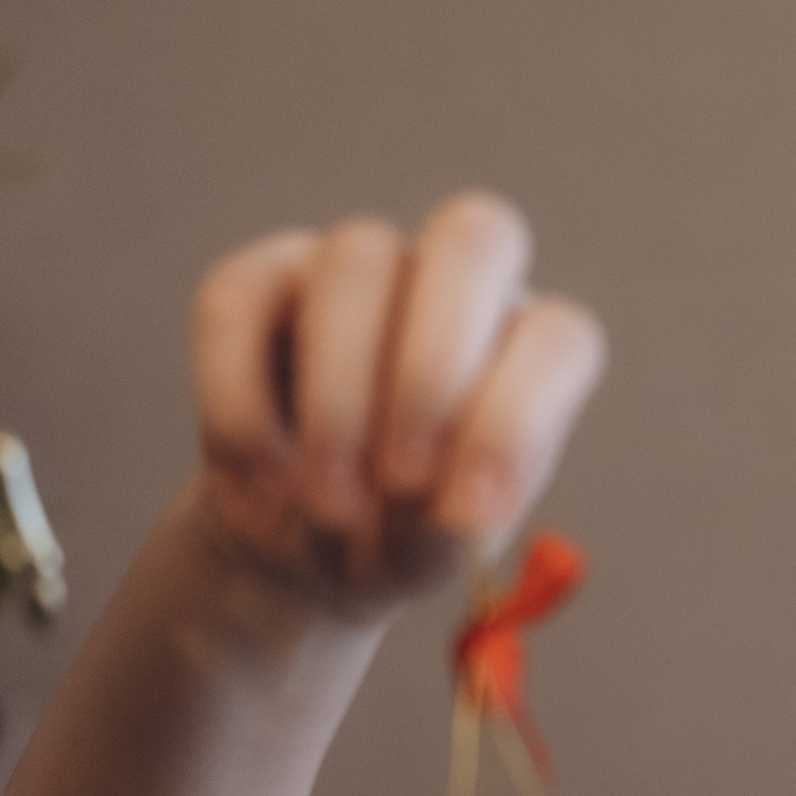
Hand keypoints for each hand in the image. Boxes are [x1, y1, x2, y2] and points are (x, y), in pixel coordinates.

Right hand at [188, 195, 604, 609]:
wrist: (300, 543)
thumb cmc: (395, 537)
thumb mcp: (431, 557)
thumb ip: (450, 534)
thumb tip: (450, 513)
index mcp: (526, 353)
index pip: (558, 338)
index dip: (518, 420)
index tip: (468, 513)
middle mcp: (458, 290)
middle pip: (474, 238)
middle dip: (432, 371)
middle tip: (401, 484)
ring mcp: (361, 270)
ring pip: (356, 259)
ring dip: (338, 400)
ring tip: (328, 508)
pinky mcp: (261, 280)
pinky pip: (237, 300)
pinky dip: (242, 403)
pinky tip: (263, 480)